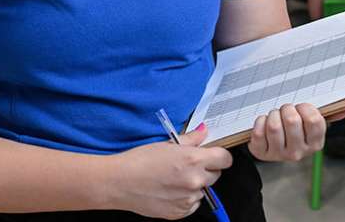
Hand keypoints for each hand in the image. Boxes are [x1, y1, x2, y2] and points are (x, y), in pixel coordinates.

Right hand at [112, 123, 231, 219]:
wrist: (120, 182)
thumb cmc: (139, 161)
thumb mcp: (167, 143)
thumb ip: (191, 139)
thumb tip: (203, 132)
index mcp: (193, 160)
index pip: (225, 159)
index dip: (219, 156)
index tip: (214, 156)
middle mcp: (194, 180)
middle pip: (216, 174)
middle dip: (206, 169)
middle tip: (188, 165)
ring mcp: (188, 198)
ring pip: (203, 190)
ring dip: (195, 185)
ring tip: (174, 178)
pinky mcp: (180, 212)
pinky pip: (192, 204)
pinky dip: (186, 198)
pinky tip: (171, 190)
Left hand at [249, 103, 324, 161]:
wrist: (273, 147)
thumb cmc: (295, 130)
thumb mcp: (312, 124)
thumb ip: (328, 115)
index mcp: (315, 144)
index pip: (314, 120)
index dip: (305, 108)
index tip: (301, 108)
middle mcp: (299, 153)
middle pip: (292, 120)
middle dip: (287, 108)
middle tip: (286, 111)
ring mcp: (280, 155)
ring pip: (274, 125)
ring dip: (273, 114)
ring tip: (275, 116)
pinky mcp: (262, 154)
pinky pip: (258, 131)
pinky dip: (260, 121)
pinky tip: (264, 123)